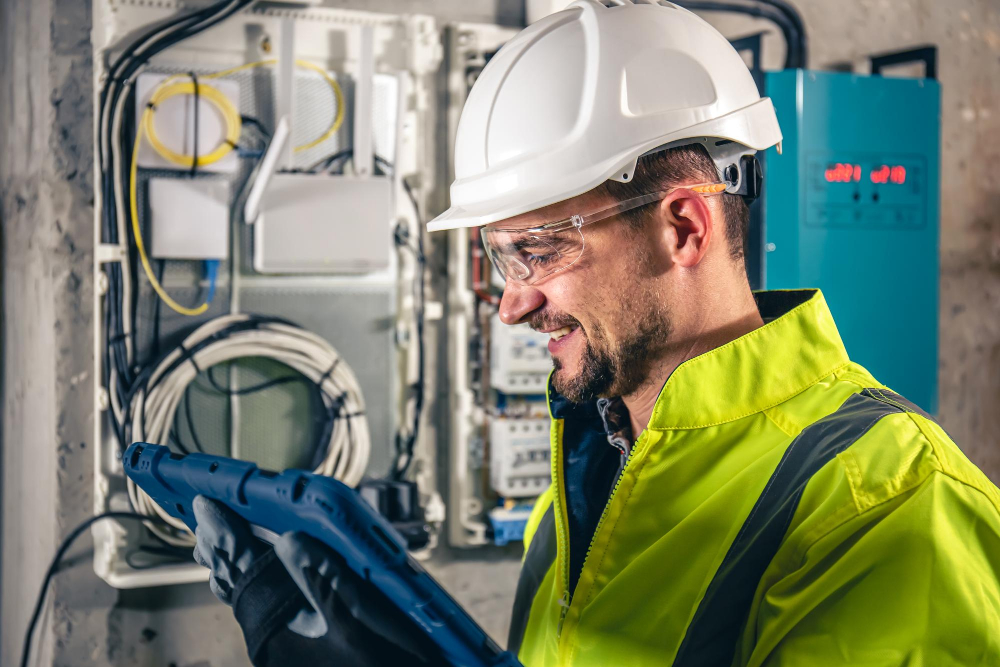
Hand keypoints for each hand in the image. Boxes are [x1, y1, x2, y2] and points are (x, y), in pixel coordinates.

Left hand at [191, 496, 438, 664]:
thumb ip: (323, 578)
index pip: (243, 570)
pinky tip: (263, 577)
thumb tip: (289, 540)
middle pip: (238, 586)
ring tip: (218, 545)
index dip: (224, 534)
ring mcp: (283, 650)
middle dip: (221, 551)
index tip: (205, 504)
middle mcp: (272, 643)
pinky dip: (258, 586)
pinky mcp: (298, 651)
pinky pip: (266, 610)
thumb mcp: (357, 622)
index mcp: (279, 632)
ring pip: (250, 599)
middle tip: (203, 520)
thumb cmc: (383, 664)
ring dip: (236, 569)